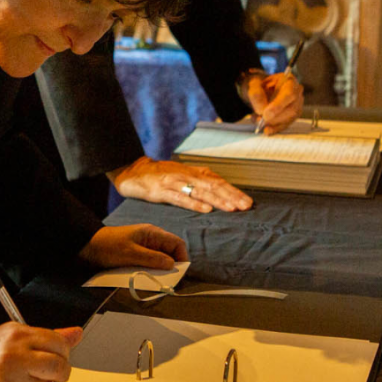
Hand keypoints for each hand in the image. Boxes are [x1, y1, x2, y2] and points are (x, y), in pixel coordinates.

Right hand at [0, 323, 82, 381]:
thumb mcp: (5, 336)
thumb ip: (43, 337)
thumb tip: (75, 334)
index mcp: (16, 335)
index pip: (58, 343)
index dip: (63, 352)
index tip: (58, 356)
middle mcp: (14, 355)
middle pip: (58, 366)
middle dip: (60, 372)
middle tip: (51, 373)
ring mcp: (10, 380)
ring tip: (22, 381)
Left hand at [77, 224, 188, 269]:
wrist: (88, 246)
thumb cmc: (108, 246)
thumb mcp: (130, 253)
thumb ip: (152, 258)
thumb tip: (172, 264)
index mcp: (152, 233)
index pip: (176, 243)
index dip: (182, 257)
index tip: (179, 273)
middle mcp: (151, 240)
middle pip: (170, 253)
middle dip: (172, 266)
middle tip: (169, 280)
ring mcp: (144, 248)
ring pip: (160, 260)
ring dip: (160, 270)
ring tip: (158, 281)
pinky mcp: (137, 256)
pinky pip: (150, 264)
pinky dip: (151, 271)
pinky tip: (147, 278)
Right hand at [110, 157, 252, 212]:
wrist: (133, 171)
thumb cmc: (160, 175)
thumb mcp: (182, 175)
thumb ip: (199, 180)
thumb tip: (220, 188)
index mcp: (193, 172)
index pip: (218, 181)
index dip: (234, 191)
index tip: (247, 202)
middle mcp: (186, 175)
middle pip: (213, 186)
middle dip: (231, 196)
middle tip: (246, 206)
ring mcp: (174, 182)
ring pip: (200, 191)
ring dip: (218, 200)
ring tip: (232, 208)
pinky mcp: (161, 191)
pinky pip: (180, 198)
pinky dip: (194, 204)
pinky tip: (206, 209)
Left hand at [246, 71, 303, 133]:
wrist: (259, 90)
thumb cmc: (258, 85)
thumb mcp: (253, 85)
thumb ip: (256, 94)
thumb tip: (261, 110)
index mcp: (289, 80)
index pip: (289, 94)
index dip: (278, 105)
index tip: (266, 114)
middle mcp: (297, 92)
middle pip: (292, 109)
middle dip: (275, 117)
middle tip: (259, 120)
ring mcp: (297, 105)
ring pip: (290, 118)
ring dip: (273, 123)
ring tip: (257, 121)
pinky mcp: (293, 116)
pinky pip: (287, 124)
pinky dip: (275, 129)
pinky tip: (266, 130)